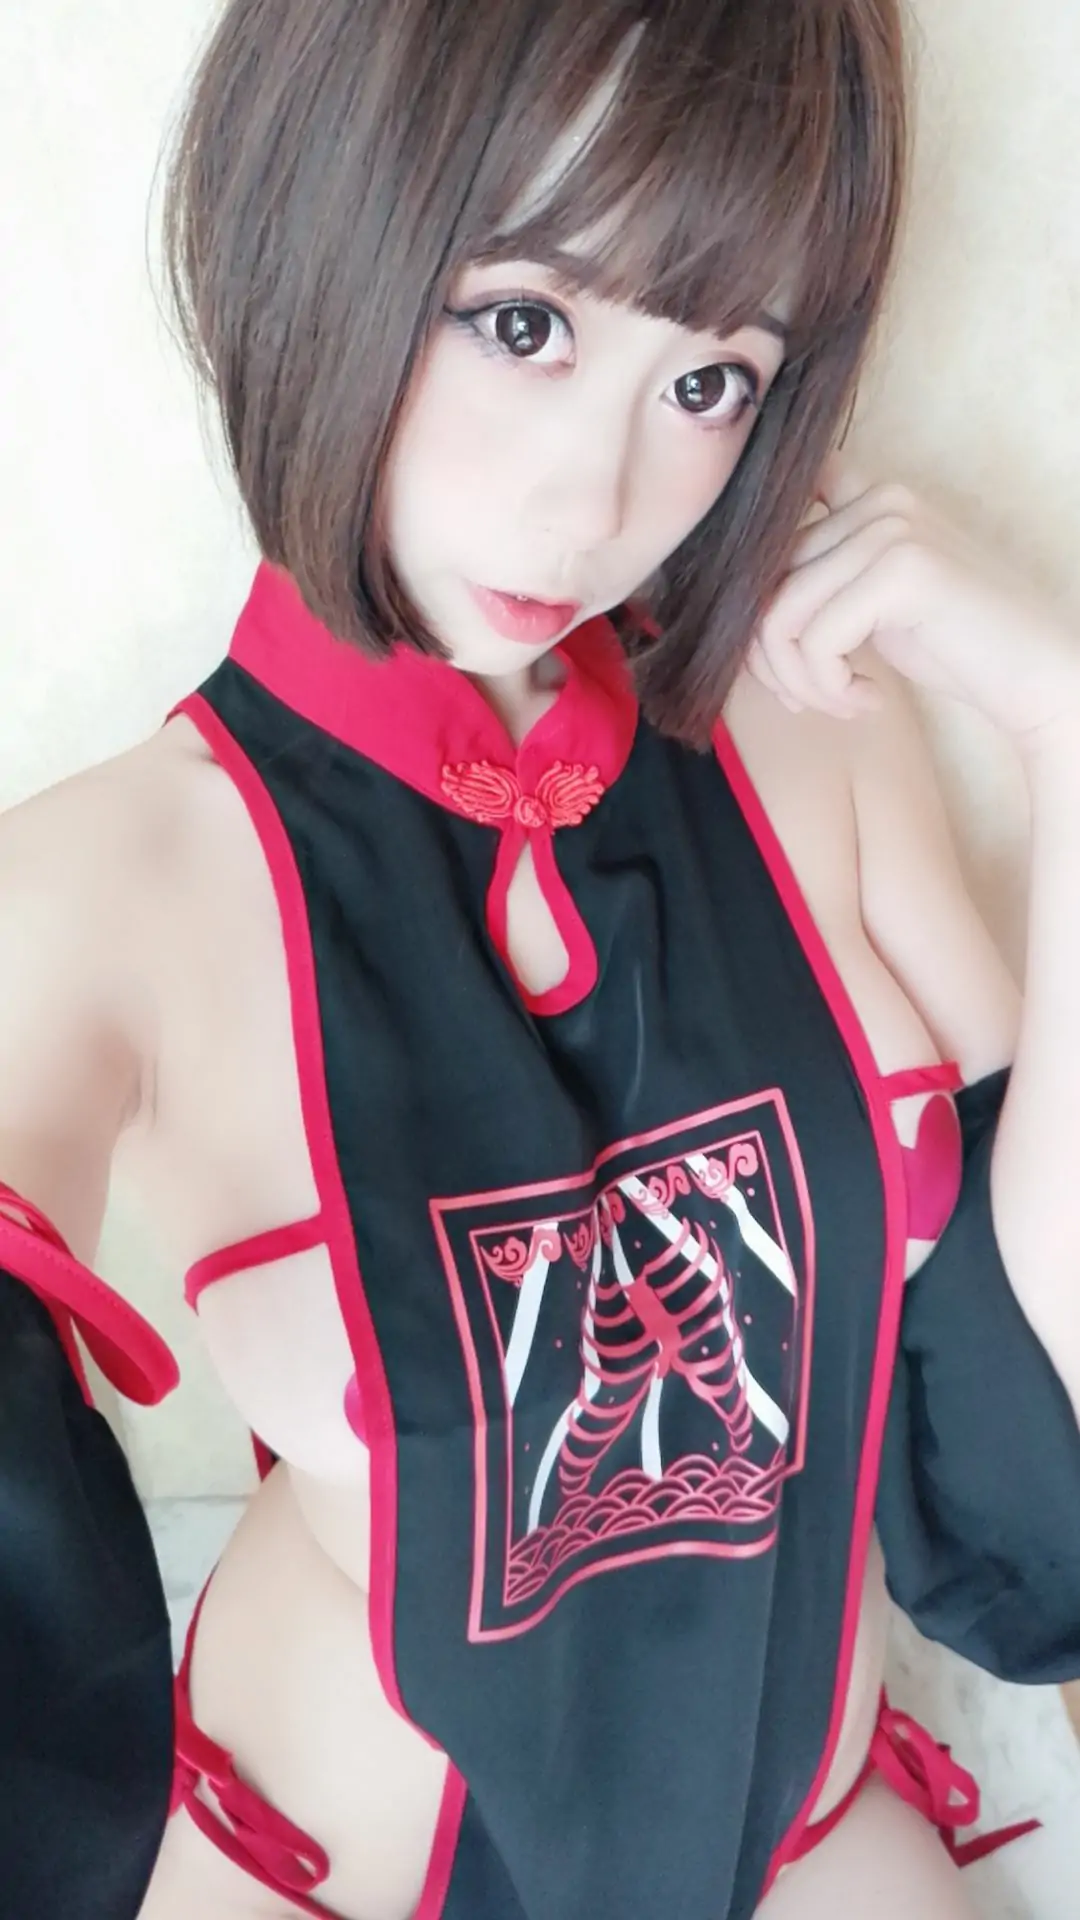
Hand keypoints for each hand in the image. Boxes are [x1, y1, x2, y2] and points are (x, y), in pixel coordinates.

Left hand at [747, 454, 1079, 759]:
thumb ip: (821, 579)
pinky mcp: (902, 572)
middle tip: (810, 700)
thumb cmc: (958, 645)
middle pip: (763, 581)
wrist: (1039, 675)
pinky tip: (867, 700)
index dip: (750, 600)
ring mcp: (891, 530)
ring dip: (800, 681)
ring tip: (841, 703)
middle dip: (771, 658)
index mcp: (869, 494)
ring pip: (779, 616)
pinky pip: (814, 640)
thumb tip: (732, 604)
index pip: (769, 536)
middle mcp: (879, 499)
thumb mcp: (875, 600)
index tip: (779, 658)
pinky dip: (829, 687)